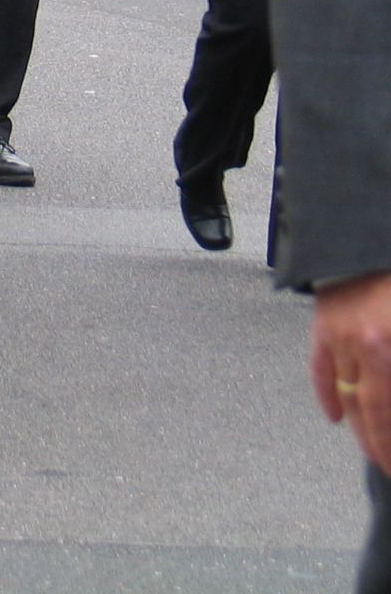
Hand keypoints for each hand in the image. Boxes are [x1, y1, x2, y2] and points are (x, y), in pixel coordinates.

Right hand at [310, 271, 390, 472]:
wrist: (373, 236)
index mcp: (383, 344)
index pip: (384, 411)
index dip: (386, 444)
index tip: (390, 467)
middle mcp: (357, 343)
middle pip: (363, 408)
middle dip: (376, 442)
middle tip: (384, 465)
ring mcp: (336, 333)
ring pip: (344, 392)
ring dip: (358, 424)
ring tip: (371, 448)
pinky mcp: (323, 322)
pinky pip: (320, 366)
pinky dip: (326, 393)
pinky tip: (335, 416)